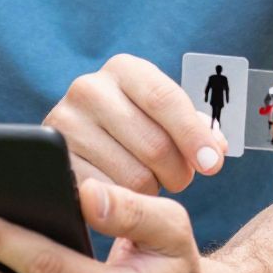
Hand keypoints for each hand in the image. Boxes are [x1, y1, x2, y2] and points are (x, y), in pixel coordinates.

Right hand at [44, 54, 225, 194]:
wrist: (80, 143)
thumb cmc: (133, 128)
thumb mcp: (163, 116)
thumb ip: (196, 128)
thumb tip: (217, 148)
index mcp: (124, 69)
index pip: (166, 99)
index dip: (194, 135)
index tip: (213, 164)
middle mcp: (89, 89)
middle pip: (155, 145)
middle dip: (178, 172)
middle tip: (178, 179)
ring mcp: (66, 124)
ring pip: (134, 176)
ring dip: (151, 190)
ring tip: (147, 182)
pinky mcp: (55, 162)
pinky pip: (107, 196)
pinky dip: (125, 203)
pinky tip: (124, 194)